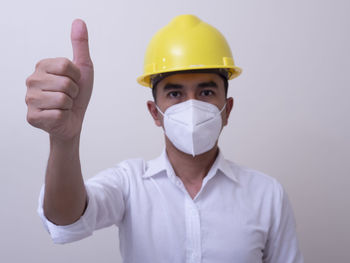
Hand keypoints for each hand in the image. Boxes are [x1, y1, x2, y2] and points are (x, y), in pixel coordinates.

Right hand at [25, 19, 93, 140]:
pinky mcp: (32, 117)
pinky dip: (64, 116)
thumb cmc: (77, 95)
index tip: (73, 82)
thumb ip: (80, 46)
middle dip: (74, 92)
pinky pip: (58, 114)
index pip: (66, 65)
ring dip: (69, 105)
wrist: (74, 120)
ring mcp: (29, 99)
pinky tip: (57, 116)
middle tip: (69, 96)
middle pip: (65, 83)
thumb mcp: (82, 69)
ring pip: (62, 99)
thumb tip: (79, 21)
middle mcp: (31, 80)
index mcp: (42, 66)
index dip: (76, 77)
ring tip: (64, 106)